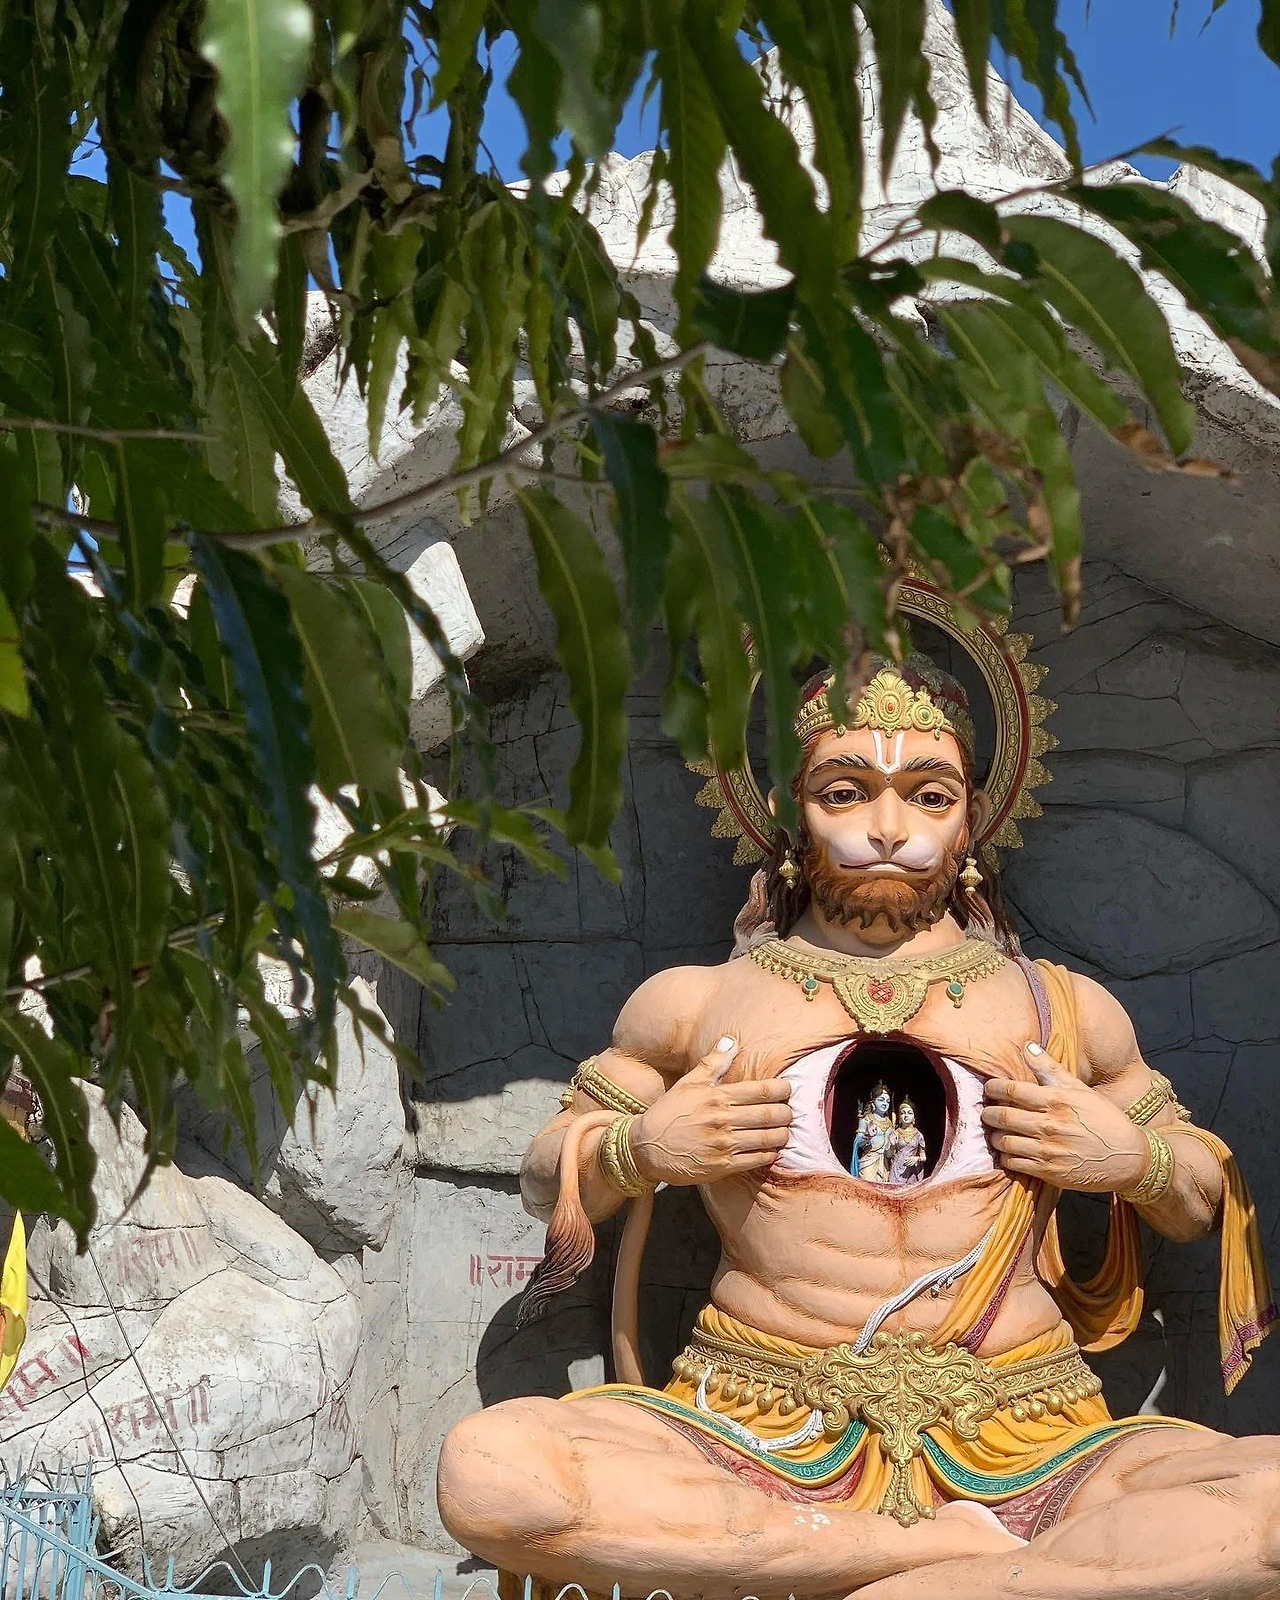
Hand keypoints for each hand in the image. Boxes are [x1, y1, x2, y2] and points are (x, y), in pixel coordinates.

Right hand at [629, 1036, 791, 1186]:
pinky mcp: (722, 1166)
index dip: (782, 1090)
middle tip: (793, 1112)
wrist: (647, 1147)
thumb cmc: (669, 1112)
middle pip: (769, 1115)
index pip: (760, 1091)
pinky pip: (756, 1160)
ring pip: (767, 1138)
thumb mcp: (688, 1083)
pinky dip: (770, 1154)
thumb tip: (730, 1039)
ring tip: (786, 1131)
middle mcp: (722, 1120)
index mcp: (717, 1096)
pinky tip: (773, 1150)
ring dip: (782, 1134)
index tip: (789, 1089)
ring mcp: (723, 1144)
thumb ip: (713, 1062)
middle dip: (787, 1113)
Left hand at [981, 1043, 1149, 1193]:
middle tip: (986, 1111)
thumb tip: (1027, 1046)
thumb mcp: (1080, 1090)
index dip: (994, 1088)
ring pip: (1004, 1141)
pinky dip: (1005, 1156)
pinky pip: (1014, 1163)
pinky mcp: (1050, 1173)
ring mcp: (1049, 1151)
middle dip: (989, 1113)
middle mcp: (1051, 1125)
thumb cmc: (1104, 1119)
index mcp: (1058, 1101)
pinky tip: (1007, 1151)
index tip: (989, 1088)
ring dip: (994, 1136)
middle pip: (1004, 1116)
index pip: (1013, 1090)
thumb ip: (1051, 1069)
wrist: (1129, 1158)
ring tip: (996, 1131)